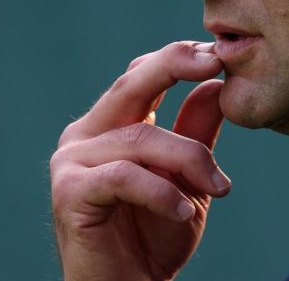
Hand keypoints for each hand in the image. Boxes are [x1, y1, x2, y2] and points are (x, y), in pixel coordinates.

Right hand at [50, 41, 230, 280]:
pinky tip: (183, 211)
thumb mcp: (189, 177)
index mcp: (113, 124)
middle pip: (131, 84)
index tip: (219, 54)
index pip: (141, 74)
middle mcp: (86, 134)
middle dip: (174, 66)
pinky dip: (160, 191)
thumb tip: (216, 83)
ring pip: (141, 137)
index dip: (178, 58)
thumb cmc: (157, 234)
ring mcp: (72, 162)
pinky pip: (122, 177)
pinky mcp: (69, 193)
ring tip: (218, 188)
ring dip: (189, 159)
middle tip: (214, 64)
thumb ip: (197, 132)